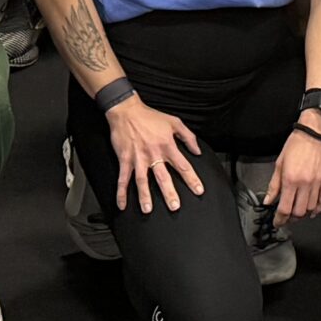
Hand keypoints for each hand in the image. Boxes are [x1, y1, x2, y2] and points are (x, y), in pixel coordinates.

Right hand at [107, 95, 205, 211]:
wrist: (127, 111)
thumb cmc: (150, 117)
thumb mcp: (174, 122)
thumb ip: (188, 137)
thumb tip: (197, 151)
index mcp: (167, 146)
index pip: (183, 165)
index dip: (192, 179)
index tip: (198, 190)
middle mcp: (153, 154)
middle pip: (163, 177)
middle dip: (169, 193)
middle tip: (174, 206)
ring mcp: (138, 158)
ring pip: (142, 180)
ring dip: (144, 196)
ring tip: (147, 210)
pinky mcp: (125, 159)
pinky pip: (123, 179)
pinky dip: (121, 192)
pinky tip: (122, 205)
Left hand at [265, 116, 320, 221]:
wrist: (314, 132)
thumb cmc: (296, 144)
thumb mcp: (279, 163)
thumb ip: (273, 185)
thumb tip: (268, 200)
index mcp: (290, 179)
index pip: (284, 208)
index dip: (279, 219)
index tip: (277, 222)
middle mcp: (304, 183)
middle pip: (298, 212)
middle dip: (290, 219)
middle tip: (286, 218)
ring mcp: (317, 182)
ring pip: (311, 208)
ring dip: (303, 214)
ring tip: (297, 213)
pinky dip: (317, 209)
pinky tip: (312, 211)